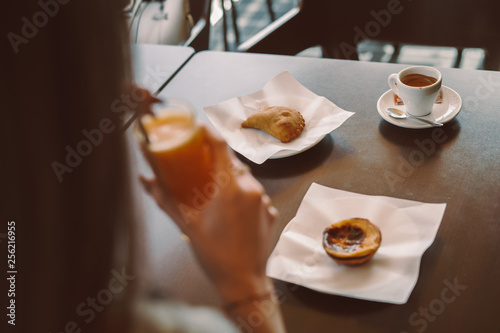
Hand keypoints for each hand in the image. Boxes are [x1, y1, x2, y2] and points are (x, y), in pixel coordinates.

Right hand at [140, 125, 277, 301]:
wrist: (243, 281)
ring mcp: (264, 200)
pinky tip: (229, 212)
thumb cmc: (214, 255)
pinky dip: (241, 196)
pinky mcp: (270, 211)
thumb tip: (145, 180)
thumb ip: (164, 198)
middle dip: (215, 160)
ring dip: (228, 179)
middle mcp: (251, 188)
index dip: (208, 133)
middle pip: (232, 162)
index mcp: (231, 188)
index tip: (198, 127)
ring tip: (212, 194)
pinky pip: (254, 194)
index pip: (220, 147)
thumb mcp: (186, 224)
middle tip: (199, 164)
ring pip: (244, 177)